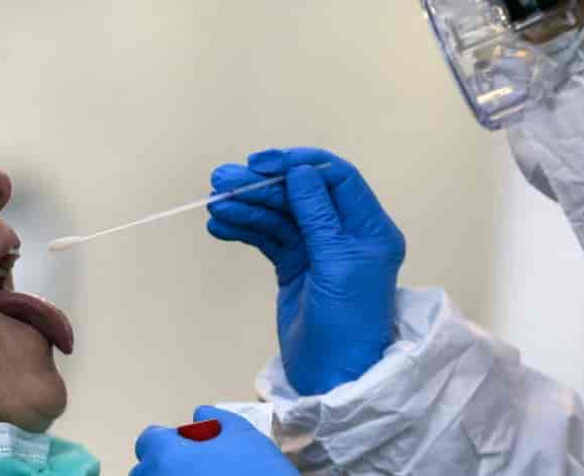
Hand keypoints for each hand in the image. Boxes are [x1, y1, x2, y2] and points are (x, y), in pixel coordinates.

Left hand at [131, 406, 297, 475]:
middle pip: (147, 468)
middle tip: (198, 465)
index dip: (169, 439)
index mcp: (168, 455)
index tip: (187, 444)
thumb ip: (218, 420)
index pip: (149, 440)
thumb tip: (200, 414)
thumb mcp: (244, 435)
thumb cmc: (257, 473)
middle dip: (166, 463)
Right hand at [207, 148, 405, 394]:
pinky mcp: (295, 266)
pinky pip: (269, 237)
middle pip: (301, 194)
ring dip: (247, 206)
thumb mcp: (337, 264)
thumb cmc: (348, 323)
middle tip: (221, 182)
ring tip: (214, 206)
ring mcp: (318, 249)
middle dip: (262, 186)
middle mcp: (345, 233)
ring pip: (281, 214)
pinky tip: (221, 226)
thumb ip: (318, 214)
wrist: (333, 378)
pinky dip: (246, 229)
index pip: (336, 178)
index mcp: (369, 228)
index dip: (299, 165)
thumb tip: (300, 170)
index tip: (262, 164)